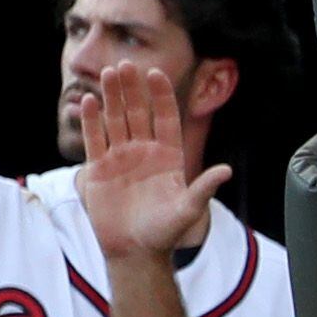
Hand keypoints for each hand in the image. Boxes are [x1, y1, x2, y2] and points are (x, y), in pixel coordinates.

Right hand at [74, 60, 230, 262]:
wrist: (135, 251)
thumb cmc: (164, 233)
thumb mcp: (188, 210)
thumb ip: (203, 189)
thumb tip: (226, 171)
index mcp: (167, 157)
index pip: (164, 119)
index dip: (161, 96)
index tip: (156, 74)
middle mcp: (143, 152)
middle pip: (137, 113)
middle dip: (133, 89)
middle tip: (127, 65)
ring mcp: (120, 158)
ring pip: (115, 120)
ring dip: (112, 97)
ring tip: (109, 74)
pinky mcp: (99, 169)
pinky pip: (95, 139)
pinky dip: (91, 121)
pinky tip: (89, 101)